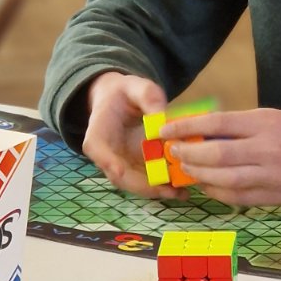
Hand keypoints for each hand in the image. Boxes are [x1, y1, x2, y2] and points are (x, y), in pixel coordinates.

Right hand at [82, 72, 182, 198]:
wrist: (121, 101)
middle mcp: (107, 155)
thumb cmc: (126, 93)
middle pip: (120, 176)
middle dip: (144, 185)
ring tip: (181, 193)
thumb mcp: (137, 86)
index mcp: (98, 133)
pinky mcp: (135, 169)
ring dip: (156, 191)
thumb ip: (148, 97)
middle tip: (168, 189)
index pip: (97, 149)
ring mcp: (121, 165)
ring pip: (135, 184)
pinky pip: (147, 182)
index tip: (120, 171)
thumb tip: (162, 118)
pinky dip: (163, 187)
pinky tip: (182, 190)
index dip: (108, 162)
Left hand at [163, 108, 280, 206]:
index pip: (216, 123)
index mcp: (266, 122)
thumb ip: (243, 127)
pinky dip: (217, 193)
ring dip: (199, 176)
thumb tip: (203, 132)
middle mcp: (267, 148)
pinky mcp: (277, 197)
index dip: (185, 128)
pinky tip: (207, 187)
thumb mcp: (277, 119)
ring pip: (223, 179)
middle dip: (187, 154)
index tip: (165, 130)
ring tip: (186, 170)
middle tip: (172, 153)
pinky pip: (238, 198)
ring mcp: (272, 176)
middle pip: (215, 154)